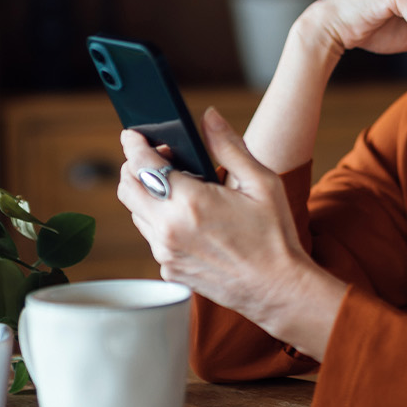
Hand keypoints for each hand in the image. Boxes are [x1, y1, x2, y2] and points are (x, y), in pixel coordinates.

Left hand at [117, 108, 345, 355]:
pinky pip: (151, 237)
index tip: (134, 135)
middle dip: (135, 167)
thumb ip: (228, 146)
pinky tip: (187, 218)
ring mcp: (166, 253)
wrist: (279, 289)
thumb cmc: (274, 236)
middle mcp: (169, 230)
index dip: (134, 144)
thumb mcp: (260, 182)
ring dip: (146, 194)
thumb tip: (208, 116)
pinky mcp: (169, 270)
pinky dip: (159, 221)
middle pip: (126, 187)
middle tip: (161, 159)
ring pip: (136, 213)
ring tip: (177, 188)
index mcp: (190, 202)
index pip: (140, 163)